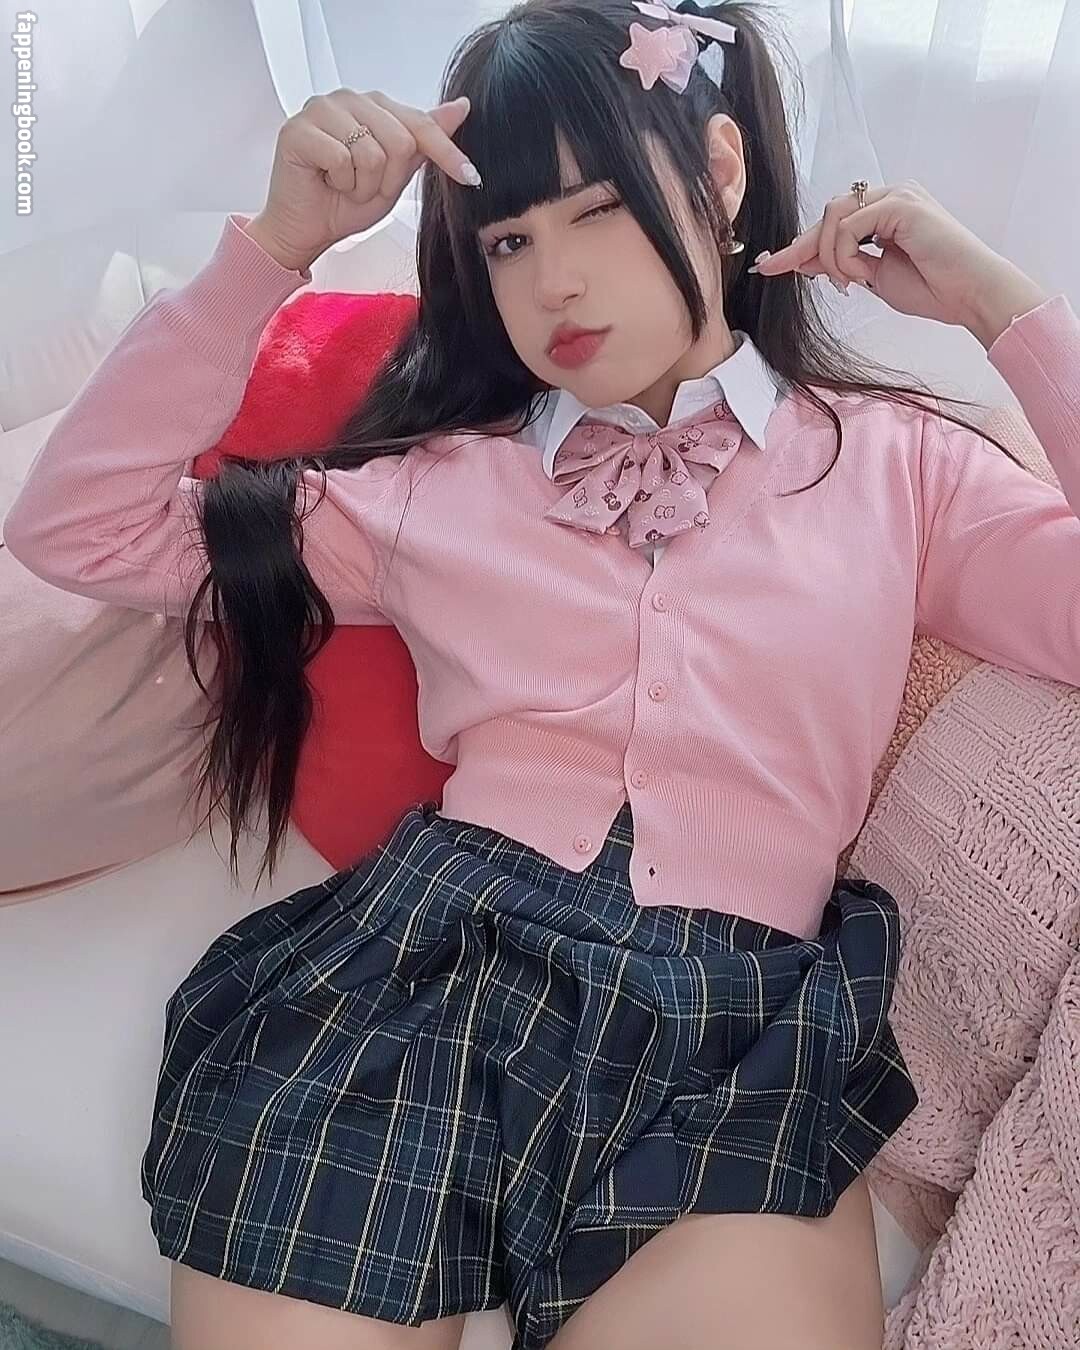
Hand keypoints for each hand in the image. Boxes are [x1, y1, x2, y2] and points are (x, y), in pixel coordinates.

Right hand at [249, 88, 479, 271]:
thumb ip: (425, 142)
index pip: (421, 124)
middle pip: (400, 141)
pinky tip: (327, 182)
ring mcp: (321, 109)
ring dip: (363, 185)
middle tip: (364, 188)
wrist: (307, 230)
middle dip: (388, 180)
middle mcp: (348, 99)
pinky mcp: (298, 129)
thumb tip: (461, 107)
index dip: (447, 154)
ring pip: (372, 152)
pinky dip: (340, 183)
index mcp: (374, 106)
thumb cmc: (345, 203)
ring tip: (344, 185)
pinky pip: (342, 159)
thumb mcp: (397, 177)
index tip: (470, 177)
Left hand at [747, 179, 1045, 338]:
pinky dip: (844, 256)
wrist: (968, 295)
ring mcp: (897, 196)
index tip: (770, 263)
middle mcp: (890, 196)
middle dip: (803, 247)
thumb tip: (805, 262)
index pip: (834, 222)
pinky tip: (859, 275)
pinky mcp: (901, 204)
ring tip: (849, 281)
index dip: (801, 244)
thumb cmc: (932, 289)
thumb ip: (844, 265)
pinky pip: (849, 227)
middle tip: (779, 269)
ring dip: (829, 255)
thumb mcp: (873, 278)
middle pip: (828, 214)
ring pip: (834, 216)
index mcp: (885, 212)